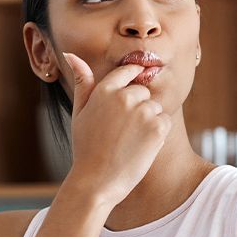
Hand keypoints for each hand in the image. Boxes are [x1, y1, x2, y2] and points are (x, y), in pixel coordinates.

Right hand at [60, 52, 173, 207]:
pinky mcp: (157, 127)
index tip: (130, 95)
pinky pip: (165, 121)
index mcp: (105, 90)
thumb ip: (81, 82)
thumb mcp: (79, 112)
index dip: (132, 80)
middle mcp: (125, 96)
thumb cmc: (85, 148)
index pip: (128, 71)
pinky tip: (140, 147)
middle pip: (143, 92)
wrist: (96, 182)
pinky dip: (157, 134)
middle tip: (121, 132)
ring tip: (129, 142)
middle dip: (137, 108)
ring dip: (148, 122)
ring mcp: (143, 111)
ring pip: (155, 107)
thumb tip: (71, 54)